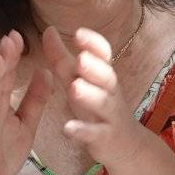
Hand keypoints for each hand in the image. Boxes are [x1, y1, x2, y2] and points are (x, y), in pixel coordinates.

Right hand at [0, 31, 52, 174]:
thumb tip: (47, 71)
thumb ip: (36, 100)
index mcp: (0, 103)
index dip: (12, 55)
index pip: (6, 74)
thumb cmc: (1, 156)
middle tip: (12, 37)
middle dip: (3, 57)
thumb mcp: (27, 125)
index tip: (20, 35)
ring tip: (0, 56)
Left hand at [42, 25, 146, 166]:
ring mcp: (110, 115)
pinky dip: (82, 131)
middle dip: (94, 67)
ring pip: (103, 104)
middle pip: (107, 77)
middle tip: (80, 59)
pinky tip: (67, 128)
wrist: (125, 144)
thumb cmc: (97, 107)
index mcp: (103, 75)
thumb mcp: (79, 81)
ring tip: (74, 88)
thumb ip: (62, 59)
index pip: (105, 55)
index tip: (78, 33)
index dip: (93, 44)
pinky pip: (95, 134)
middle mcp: (110, 92)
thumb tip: (48, 31)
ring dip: (90, 95)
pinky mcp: (105, 137)